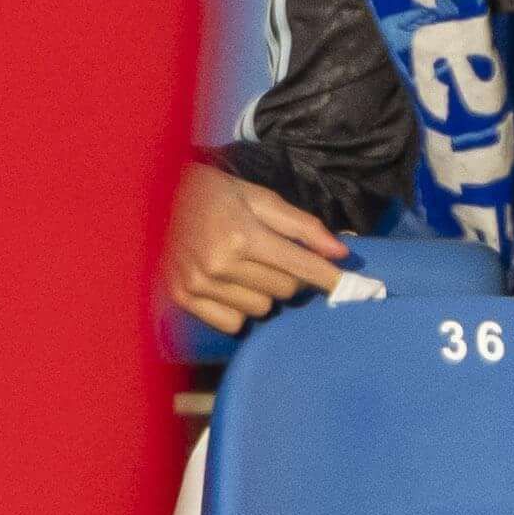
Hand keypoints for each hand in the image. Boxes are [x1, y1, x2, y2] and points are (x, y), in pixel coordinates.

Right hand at [164, 165, 348, 338]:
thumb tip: (341, 252)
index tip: (358, 289)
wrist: (155, 196)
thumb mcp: (260, 198)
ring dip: (263, 291)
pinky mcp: (183, 298)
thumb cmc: (214, 192)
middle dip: (291, 275)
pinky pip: (232, 322)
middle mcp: (221, 264)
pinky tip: (228, 284)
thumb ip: (302, 226)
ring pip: (261, 308)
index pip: (301, 266)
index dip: (332, 279)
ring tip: (245, 266)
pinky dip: (238, 307)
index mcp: (243, 236)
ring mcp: (199, 285)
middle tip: (274, 254)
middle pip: (285, 290)